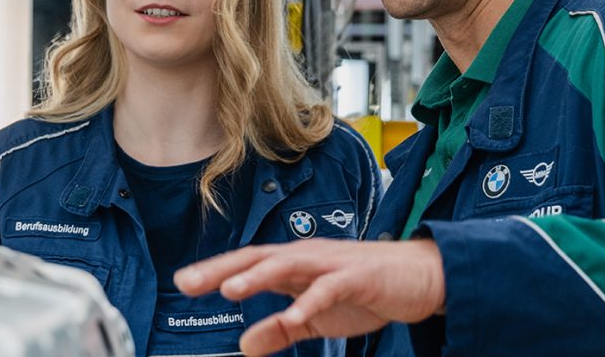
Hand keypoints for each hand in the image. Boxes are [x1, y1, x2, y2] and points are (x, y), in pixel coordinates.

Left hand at [174, 238, 444, 355]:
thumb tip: (244, 346)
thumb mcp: (317, 317)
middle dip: (223, 269)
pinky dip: (311, 300)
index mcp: (295, 265)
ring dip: (258, 276)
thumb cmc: (367, 290)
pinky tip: (294, 314)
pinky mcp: (358, 277)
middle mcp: (308, 257)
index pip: (248, 264)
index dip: (216, 271)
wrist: (421, 278)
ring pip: (288, 265)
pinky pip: (330, 289)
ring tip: (230, 288)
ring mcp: (332, 264)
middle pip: (258, 258)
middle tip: (189, 281)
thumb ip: (281, 329)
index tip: (184, 282)